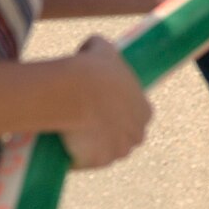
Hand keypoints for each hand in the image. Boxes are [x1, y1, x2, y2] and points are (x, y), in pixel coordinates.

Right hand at [61, 37, 150, 169]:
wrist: (76, 90)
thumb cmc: (94, 68)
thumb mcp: (102, 48)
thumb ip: (101, 48)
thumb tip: (91, 46)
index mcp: (145, 111)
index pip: (137, 117)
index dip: (120, 114)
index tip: (103, 109)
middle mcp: (137, 135)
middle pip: (124, 139)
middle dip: (109, 135)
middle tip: (86, 124)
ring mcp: (118, 151)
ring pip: (106, 153)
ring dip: (93, 148)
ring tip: (72, 136)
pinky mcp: (97, 162)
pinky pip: (85, 162)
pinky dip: (76, 157)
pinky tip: (63, 145)